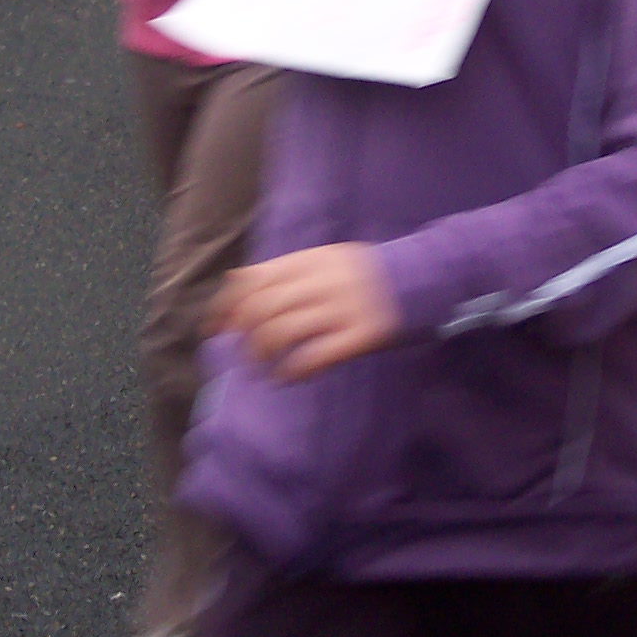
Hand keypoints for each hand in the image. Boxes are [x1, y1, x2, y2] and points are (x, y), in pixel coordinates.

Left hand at [210, 242, 400, 380]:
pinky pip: (315, 356)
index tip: (214, 329)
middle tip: (243, 355)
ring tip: (264, 368)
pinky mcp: (361, 335)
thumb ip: (286, 270)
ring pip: (282, 332)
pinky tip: (289, 376)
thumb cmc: (367, 275)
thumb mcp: (326, 260)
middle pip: (262, 308)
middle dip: (243, 336)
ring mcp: (343, 308)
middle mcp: (323, 280)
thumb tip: (234, 281)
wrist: (421, 279)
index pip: (253, 280)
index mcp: (311, 260)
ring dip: (264, 355)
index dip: (227, 307)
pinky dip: (293, 370)